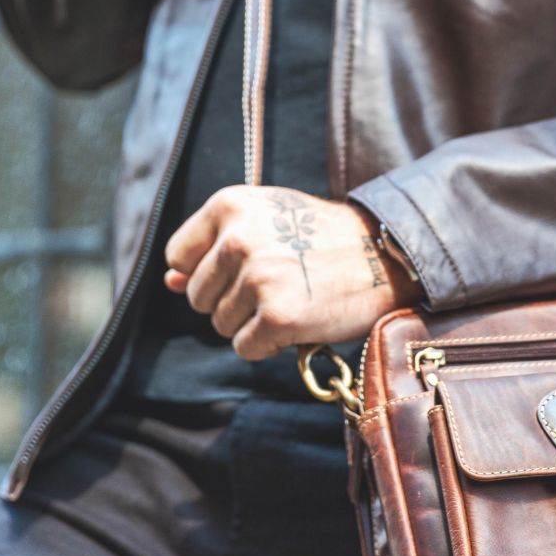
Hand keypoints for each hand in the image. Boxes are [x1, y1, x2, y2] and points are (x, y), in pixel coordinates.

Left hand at [163, 186, 419, 359]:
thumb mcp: (266, 222)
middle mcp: (237, 239)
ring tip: (293, 301)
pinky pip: (245, 348)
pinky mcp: (277, 316)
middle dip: (231, 302)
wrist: (385, 255)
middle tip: (278, 287)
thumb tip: (170, 283)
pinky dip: (268, 345)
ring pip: (222, 325)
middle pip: (199, 298)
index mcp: (228, 206)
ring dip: (252, 324)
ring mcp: (257, 279)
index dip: (208, 274)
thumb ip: (214, 247)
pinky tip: (298, 324)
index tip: (243, 272)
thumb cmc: (324, 238)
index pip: (178, 257)